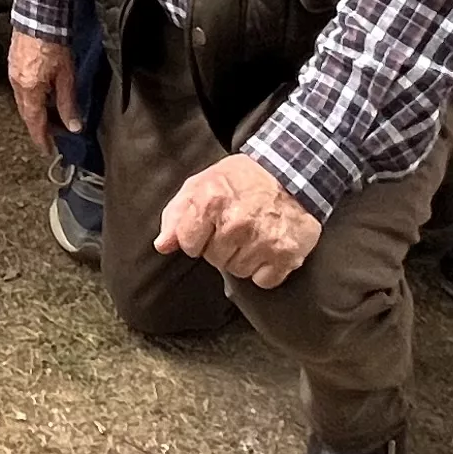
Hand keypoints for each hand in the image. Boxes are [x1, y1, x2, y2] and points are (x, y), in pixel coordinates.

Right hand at [6, 32, 82, 156]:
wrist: (39, 17)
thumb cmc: (54, 44)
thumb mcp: (66, 77)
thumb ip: (68, 103)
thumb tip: (74, 126)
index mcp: (29, 90)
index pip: (35, 122)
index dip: (42, 138)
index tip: (48, 150)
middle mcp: (17, 84)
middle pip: (27, 113)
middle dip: (39, 126)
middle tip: (52, 136)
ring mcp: (13, 74)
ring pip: (23, 101)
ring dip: (36, 112)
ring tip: (50, 118)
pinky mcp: (13, 64)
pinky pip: (21, 89)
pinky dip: (32, 98)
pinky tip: (43, 97)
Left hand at [154, 152, 321, 288]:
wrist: (290, 172)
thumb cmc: (242, 179)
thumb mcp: (201, 184)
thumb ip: (176, 215)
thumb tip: (163, 245)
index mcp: (211, 202)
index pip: (187, 244)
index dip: (196, 236)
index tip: (209, 224)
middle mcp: (236, 223)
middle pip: (213, 259)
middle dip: (220, 246)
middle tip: (236, 224)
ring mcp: (262, 240)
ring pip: (238, 271)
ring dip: (243, 257)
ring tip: (253, 233)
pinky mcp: (285, 255)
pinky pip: (263, 281)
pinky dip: (266, 269)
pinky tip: (268, 245)